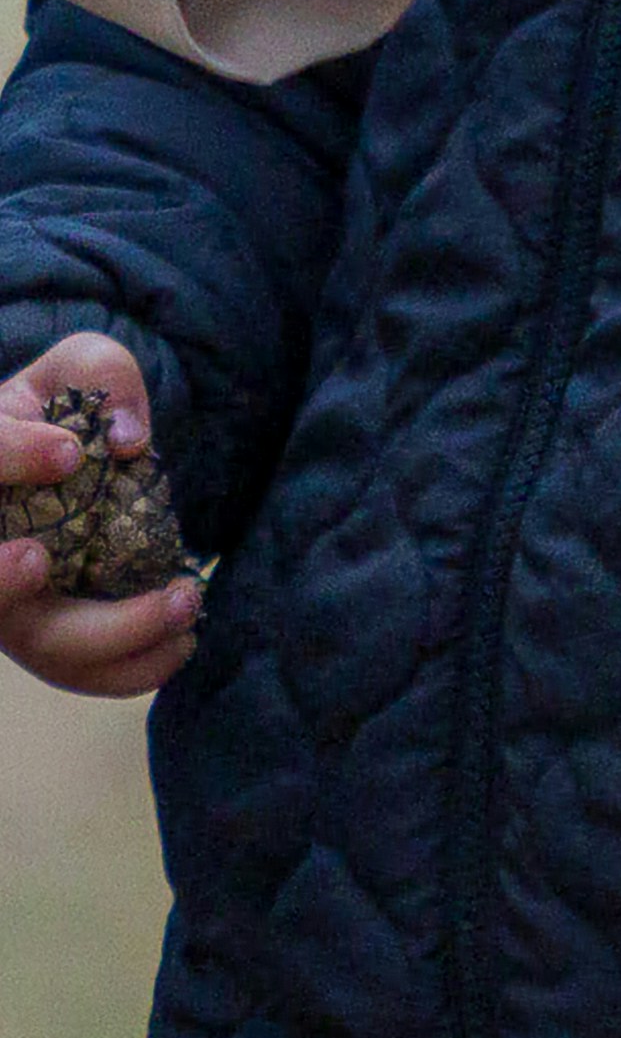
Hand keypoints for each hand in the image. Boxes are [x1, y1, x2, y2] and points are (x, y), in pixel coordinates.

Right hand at [0, 340, 198, 695]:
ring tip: (185, 600)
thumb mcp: (79, 367)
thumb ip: (101, 378)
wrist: (55, 457)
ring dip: (115, 637)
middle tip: (93, 554)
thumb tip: (128, 441)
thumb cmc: (59, 410)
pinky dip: (131, 667)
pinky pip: (78, 671)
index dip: (13, 459)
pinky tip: (184, 640)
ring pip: (40, 645)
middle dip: (28, 587)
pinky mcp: (47, 634)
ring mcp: (11, 603)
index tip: (72, 452)